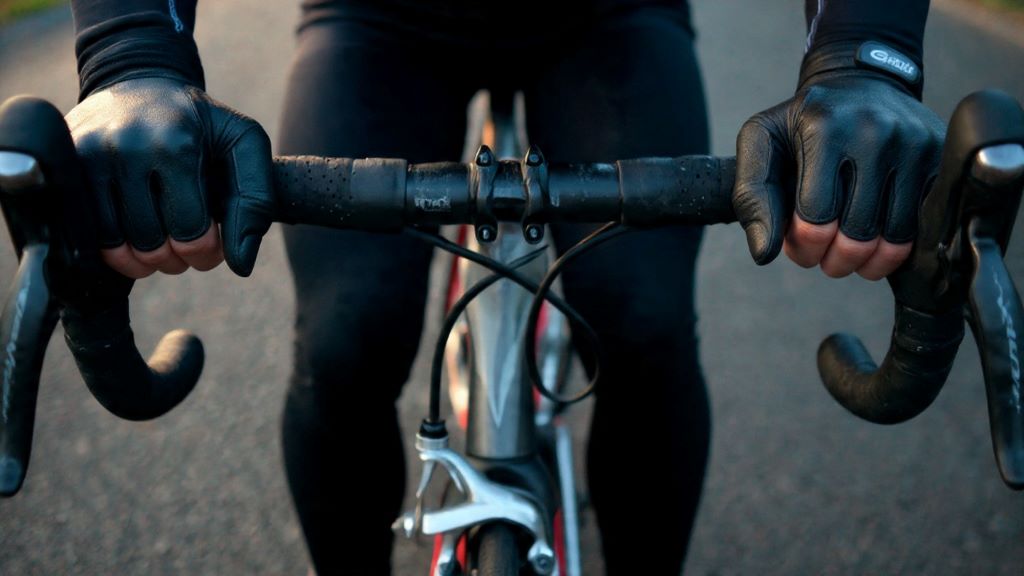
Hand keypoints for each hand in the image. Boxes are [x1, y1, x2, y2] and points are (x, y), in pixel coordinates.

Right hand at [65, 77, 274, 278]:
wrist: (139, 80)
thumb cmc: (200, 123)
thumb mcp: (243, 144)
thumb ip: (256, 202)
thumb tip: (242, 265)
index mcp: (176, 145)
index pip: (191, 233)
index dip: (206, 252)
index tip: (210, 245)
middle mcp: (126, 149)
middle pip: (151, 244)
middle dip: (176, 258)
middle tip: (184, 245)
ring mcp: (88, 157)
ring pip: (115, 245)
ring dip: (143, 259)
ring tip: (160, 242)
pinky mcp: (66, 165)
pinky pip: (85, 234)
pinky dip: (112, 249)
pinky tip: (131, 236)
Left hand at [734, 68, 943, 279]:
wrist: (860, 82)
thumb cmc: (804, 123)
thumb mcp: (762, 143)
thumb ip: (752, 197)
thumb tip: (763, 253)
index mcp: (825, 129)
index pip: (815, 218)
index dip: (803, 247)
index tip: (799, 246)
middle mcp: (875, 132)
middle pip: (857, 233)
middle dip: (834, 260)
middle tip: (826, 260)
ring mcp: (915, 143)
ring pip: (895, 236)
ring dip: (868, 261)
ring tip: (850, 257)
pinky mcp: (940, 156)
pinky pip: (924, 224)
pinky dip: (900, 247)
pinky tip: (879, 244)